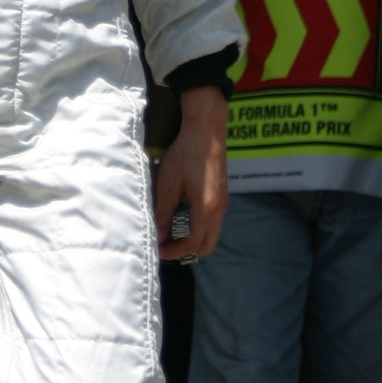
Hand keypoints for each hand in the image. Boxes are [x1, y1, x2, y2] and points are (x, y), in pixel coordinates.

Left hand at [154, 85, 228, 261]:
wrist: (206, 131)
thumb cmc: (186, 154)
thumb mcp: (168, 184)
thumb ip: (164, 212)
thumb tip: (159, 235)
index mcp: (206, 209)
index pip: (193, 244)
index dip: (174, 252)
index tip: (159, 250)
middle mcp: (219, 210)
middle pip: (206, 246)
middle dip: (186, 251)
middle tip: (166, 244)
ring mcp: (222, 204)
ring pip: (210, 235)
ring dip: (191, 238)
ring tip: (170, 230)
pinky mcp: (221, 197)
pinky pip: (212, 222)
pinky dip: (197, 227)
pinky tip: (180, 215)